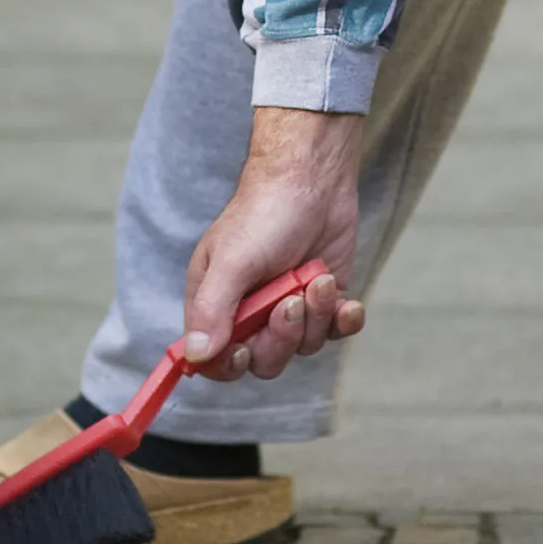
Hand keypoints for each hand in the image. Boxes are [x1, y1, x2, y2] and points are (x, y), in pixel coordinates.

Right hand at [182, 107, 368, 380]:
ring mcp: (291, 306)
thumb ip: (212, 309)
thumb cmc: (263, 213)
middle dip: (282, 336)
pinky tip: (347, 301)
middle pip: (264, 361)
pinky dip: (344, 320)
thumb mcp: (231, 259)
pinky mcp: (325, 299)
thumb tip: (195, 356)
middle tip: (291, 301)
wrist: (313, 178)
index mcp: (217, 304)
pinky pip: (337, 330)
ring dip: (316, 317)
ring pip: (304, 346)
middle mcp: (253, 312)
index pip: (215, 361)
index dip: (230, 365)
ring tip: (318, 279)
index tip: (246, 348)